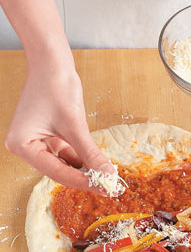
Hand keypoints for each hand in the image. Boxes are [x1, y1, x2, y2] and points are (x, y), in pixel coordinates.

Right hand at [5, 60, 113, 192]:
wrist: (52, 62)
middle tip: (107, 186)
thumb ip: (90, 153)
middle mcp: (26, 147)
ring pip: (64, 163)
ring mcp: (36, 142)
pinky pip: (66, 152)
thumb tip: (107, 175)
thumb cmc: (56, 87)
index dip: (82, 182)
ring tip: (105, 176)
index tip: (104, 189)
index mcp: (22, 145)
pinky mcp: (47, 136)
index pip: (56, 172)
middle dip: (84, 176)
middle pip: (59, 170)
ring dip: (85, 168)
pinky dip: (81, 157)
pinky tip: (97, 163)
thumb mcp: (75, 125)